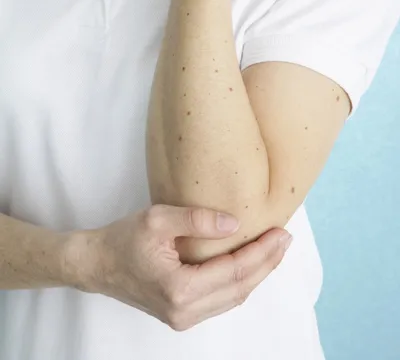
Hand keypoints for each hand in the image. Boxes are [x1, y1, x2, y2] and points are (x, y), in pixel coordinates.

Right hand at [69, 204, 290, 330]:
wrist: (96, 263)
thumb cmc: (122, 239)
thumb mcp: (158, 219)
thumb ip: (197, 220)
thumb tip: (233, 224)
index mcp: (180, 289)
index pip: (234, 271)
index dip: (262, 253)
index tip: (281, 234)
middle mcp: (184, 311)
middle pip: (239, 289)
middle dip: (266, 264)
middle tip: (286, 240)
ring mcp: (182, 317)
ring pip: (232, 298)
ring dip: (256, 274)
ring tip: (274, 250)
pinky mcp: (181, 314)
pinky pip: (220, 300)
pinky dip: (239, 282)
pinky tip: (249, 264)